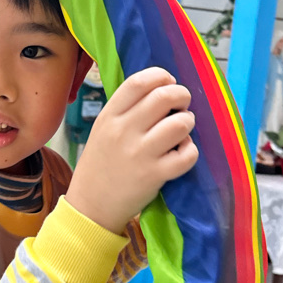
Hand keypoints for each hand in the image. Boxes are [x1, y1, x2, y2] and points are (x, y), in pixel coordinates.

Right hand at [65, 67, 197, 234]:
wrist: (91, 206)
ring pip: (181, 123)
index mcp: (110, 116)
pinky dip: (190, 150)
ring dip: (188, 122)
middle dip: (182, 96)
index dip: (161, 76)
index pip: (139, 82)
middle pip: (164, 96)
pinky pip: (188, 154)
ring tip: (181, 131)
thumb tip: (162, 89)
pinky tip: (181, 153)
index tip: (168, 83)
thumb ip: (126, 110)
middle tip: (182, 106)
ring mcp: (140, 153)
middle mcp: (124, 131)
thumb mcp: (103, 129)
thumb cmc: (100, 164)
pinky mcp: (155, 175)